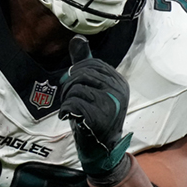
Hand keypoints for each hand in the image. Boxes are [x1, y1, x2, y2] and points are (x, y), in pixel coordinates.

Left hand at [59, 35, 132, 184]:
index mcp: (119, 81)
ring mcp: (111, 104)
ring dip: (67, 98)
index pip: (92, 64)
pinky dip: (67, 110)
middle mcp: (119, 90)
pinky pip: (73, 103)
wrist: (102, 148)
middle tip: (68, 97)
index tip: (74, 86)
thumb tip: (77, 38)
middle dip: (69, 84)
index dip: (77, 73)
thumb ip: (85, 63)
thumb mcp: (93, 88)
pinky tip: (71, 117)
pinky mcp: (100, 117)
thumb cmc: (95, 115)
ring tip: (71, 109)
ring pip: (76, 87)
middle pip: (82, 73)